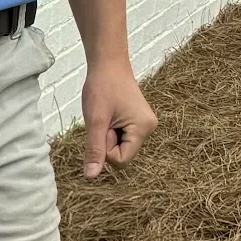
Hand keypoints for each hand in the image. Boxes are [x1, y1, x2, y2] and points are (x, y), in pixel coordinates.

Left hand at [81, 60, 155, 177]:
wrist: (108, 63)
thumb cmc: (102, 88)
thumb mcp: (95, 122)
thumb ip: (95, 150)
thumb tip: (91, 176)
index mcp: (144, 128)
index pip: (121, 161)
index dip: (106, 150)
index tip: (103, 128)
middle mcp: (149, 128)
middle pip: (121, 155)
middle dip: (107, 142)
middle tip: (104, 119)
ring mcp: (144, 124)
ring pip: (119, 147)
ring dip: (107, 136)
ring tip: (107, 115)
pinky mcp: (137, 121)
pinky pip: (120, 138)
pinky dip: (110, 130)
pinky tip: (109, 115)